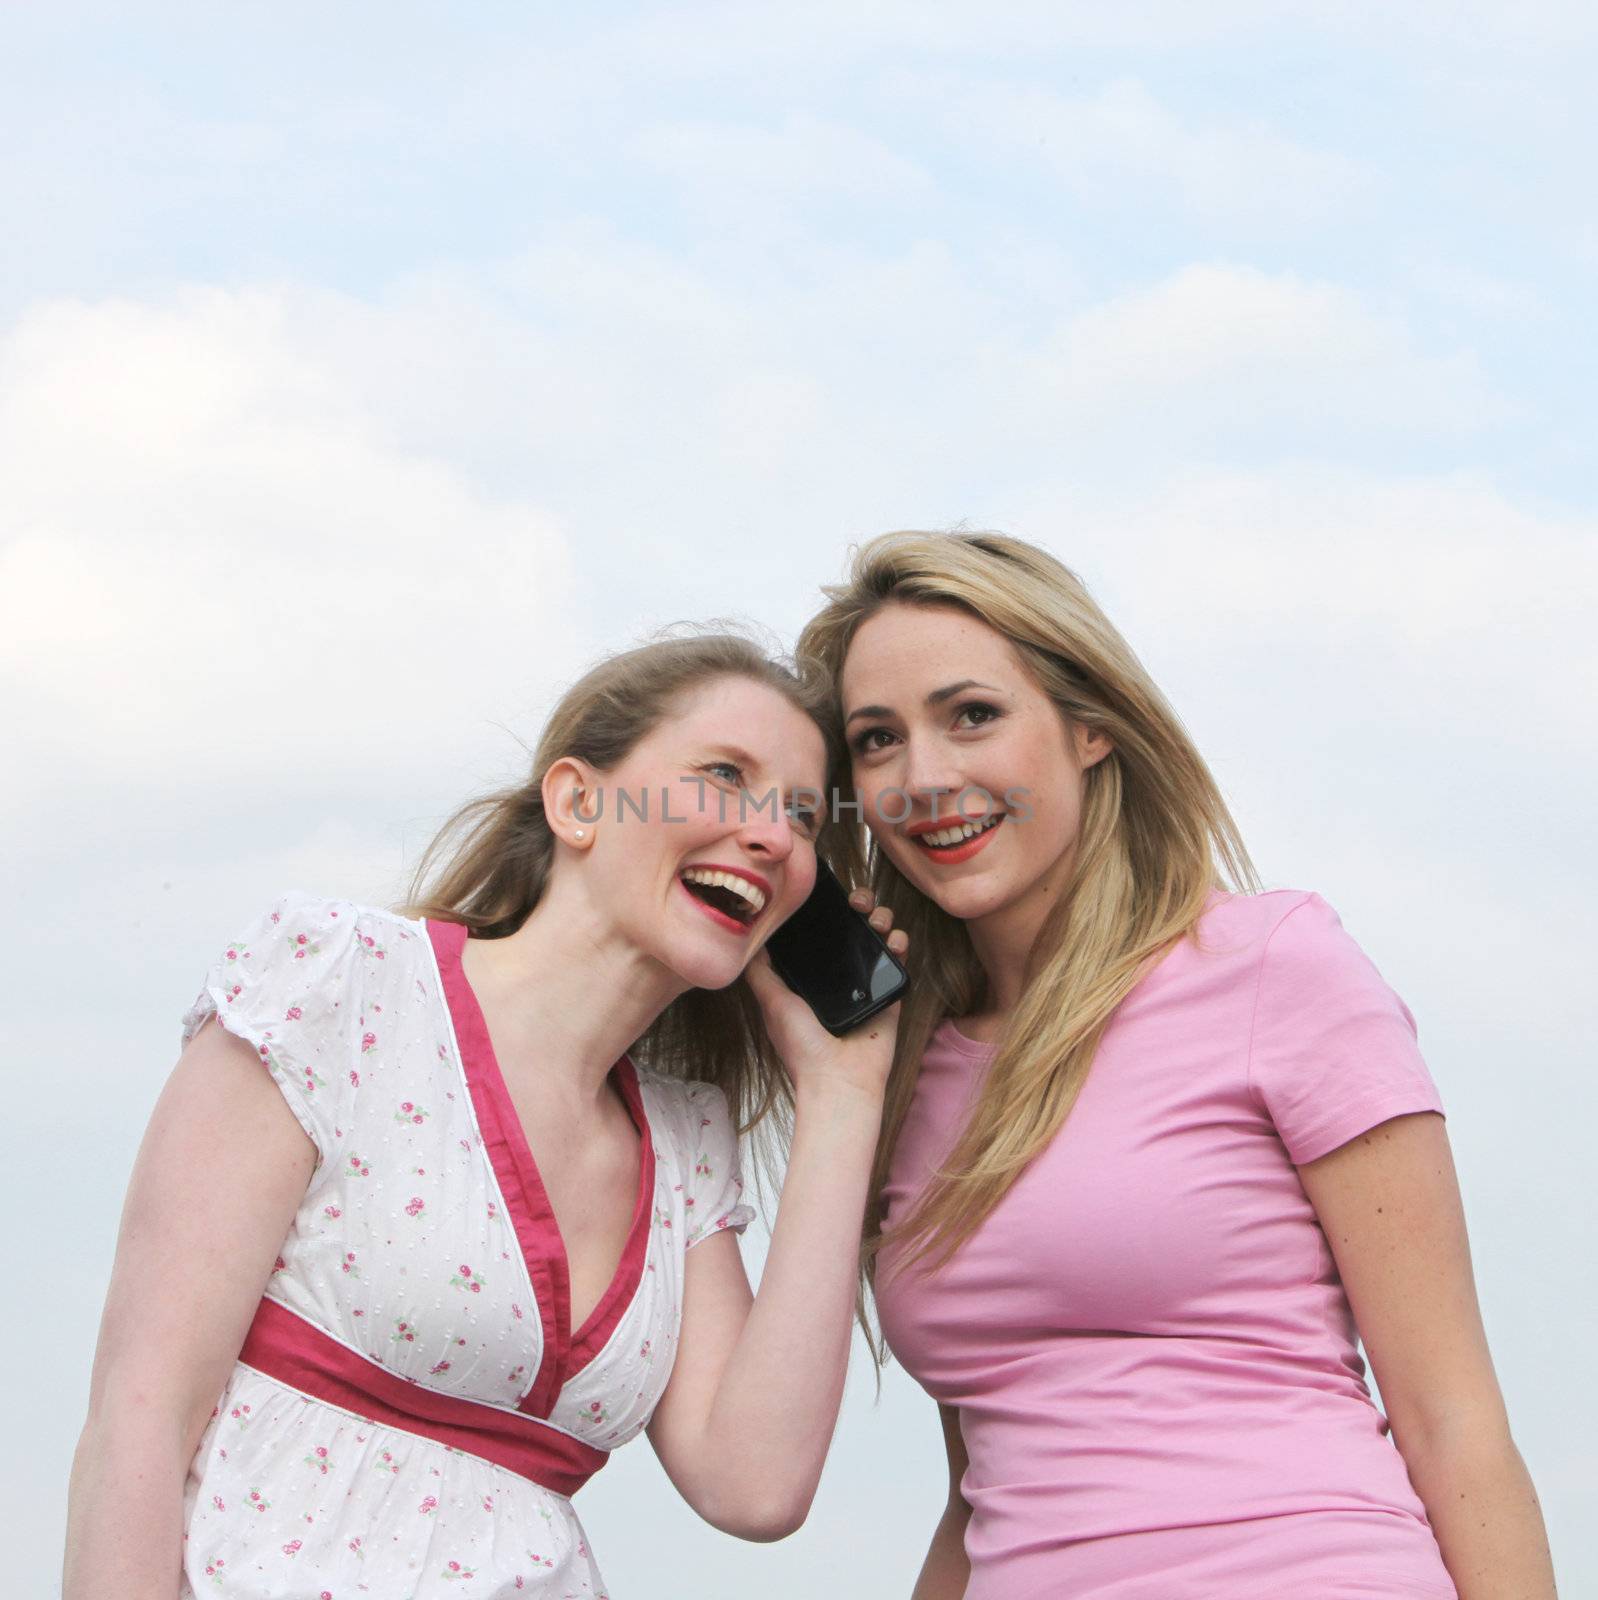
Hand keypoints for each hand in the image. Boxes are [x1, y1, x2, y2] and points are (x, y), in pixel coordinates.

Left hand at [742, 887, 908, 1104]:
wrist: (839, 1080)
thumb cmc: (802, 1047)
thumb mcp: (772, 1004)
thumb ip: (761, 973)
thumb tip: (751, 941)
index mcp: (812, 975)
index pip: (822, 931)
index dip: (826, 909)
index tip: (828, 893)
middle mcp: (839, 975)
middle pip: (852, 926)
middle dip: (859, 905)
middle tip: (857, 901)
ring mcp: (867, 982)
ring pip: (877, 937)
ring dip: (881, 918)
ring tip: (877, 919)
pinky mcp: (890, 993)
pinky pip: (899, 960)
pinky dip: (899, 942)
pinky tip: (893, 939)